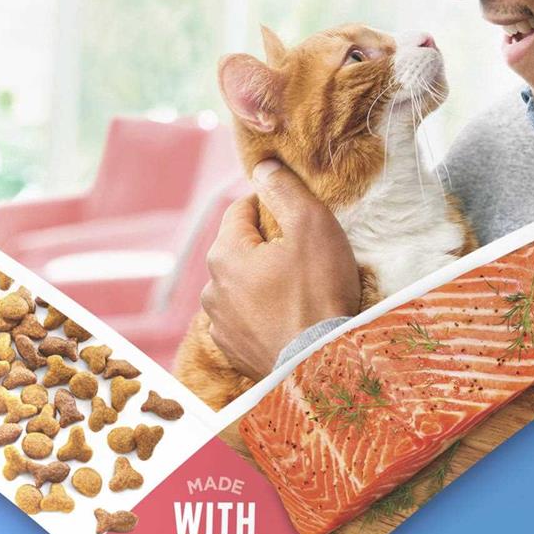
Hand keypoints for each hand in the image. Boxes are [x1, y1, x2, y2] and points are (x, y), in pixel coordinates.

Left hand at [200, 159, 359, 377]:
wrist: (321, 366)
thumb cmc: (319, 293)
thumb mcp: (312, 226)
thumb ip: (284, 190)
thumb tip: (263, 167)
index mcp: (224, 254)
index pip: (239, 211)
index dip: (270, 207)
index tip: (297, 216)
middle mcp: (211, 288)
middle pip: (239, 251)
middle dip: (266, 249)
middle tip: (304, 258)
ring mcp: (220, 325)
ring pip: (240, 288)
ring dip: (262, 284)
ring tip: (298, 294)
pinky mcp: (233, 352)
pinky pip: (245, 322)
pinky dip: (262, 316)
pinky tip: (289, 320)